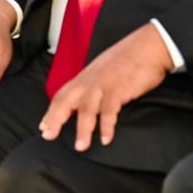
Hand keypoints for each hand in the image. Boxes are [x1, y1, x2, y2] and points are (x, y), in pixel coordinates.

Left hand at [38, 23, 171, 151]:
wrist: (149, 46)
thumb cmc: (129, 58)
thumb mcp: (104, 70)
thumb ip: (93, 84)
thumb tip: (87, 101)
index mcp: (86, 76)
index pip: (63, 94)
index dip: (52, 111)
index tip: (43, 127)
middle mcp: (90, 80)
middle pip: (67, 100)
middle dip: (56, 118)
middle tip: (48, 136)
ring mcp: (103, 84)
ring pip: (87, 109)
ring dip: (83, 129)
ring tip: (80, 146)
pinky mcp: (119, 89)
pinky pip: (110, 110)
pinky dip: (107, 126)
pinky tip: (106, 139)